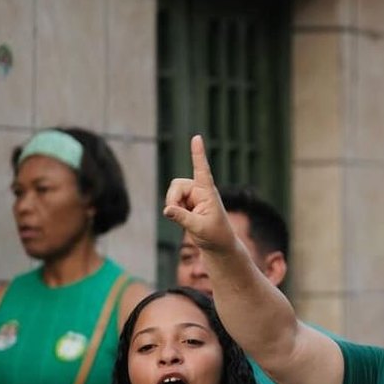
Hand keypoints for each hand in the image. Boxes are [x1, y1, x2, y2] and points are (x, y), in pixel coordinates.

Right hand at [163, 135, 236, 252]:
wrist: (217, 245)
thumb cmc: (215, 235)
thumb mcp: (198, 227)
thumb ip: (182, 217)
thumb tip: (166, 209)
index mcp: (208, 192)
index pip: (202, 170)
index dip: (198, 154)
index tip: (197, 137)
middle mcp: (200, 191)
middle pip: (177, 184)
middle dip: (172, 198)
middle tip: (175, 213)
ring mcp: (193, 196)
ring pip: (172, 192)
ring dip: (173, 205)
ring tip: (186, 219)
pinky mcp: (186, 203)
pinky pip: (171, 202)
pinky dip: (173, 211)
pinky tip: (184, 219)